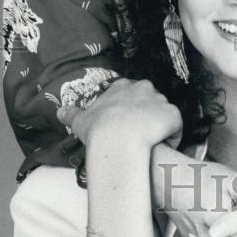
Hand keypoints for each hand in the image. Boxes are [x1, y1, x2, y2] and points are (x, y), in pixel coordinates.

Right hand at [57, 77, 181, 152]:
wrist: (118, 140)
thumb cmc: (98, 130)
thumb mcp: (81, 120)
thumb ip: (72, 114)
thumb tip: (60, 111)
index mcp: (124, 87)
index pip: (131, 93)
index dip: (129, 109)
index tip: (124, 123)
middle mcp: (145, 88)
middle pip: (150, 102)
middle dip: (146, 116)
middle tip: (136, 135)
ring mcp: (161, 100)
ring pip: (163, 115)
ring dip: (158, 128)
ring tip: (148, 146)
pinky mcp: (174, 115)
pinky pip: (176, 128)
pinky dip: (171, 139)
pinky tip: (161, 150)